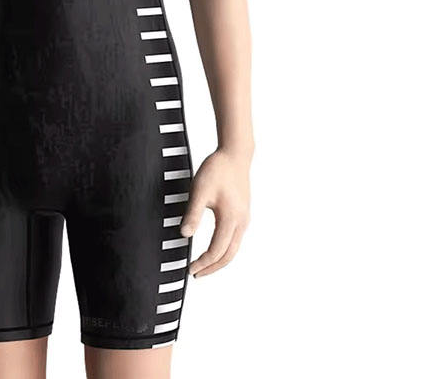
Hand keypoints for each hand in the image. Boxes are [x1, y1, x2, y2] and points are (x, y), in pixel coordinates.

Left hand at [180, 148, 250, 276]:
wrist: (235, 154)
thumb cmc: (216, 170)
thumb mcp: (199, 190)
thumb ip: (193, 214)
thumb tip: (184, 235)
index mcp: (231, 219)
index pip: (216, 251)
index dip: (203, 263)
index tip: (190, 269)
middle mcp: (241, 222)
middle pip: (228, 255)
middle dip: (212, 268)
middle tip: (196, 274)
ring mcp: (244, 218)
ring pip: (234, 248)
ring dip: (219, 260)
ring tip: (203, 265)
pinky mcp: (243, 213)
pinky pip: (236, 239)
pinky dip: (225, 249)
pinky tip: (214, 248)